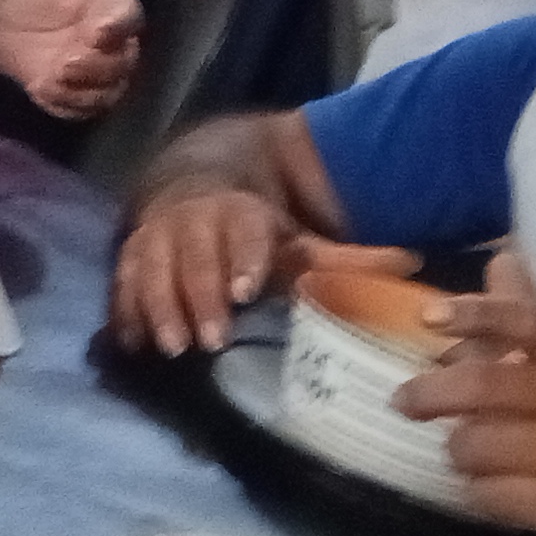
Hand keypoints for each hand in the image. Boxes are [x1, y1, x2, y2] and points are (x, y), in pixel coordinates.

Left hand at [0, 0, 141, 119]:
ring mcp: (100, 72)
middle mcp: (115, 42)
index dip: (117, 27)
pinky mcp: (81, 94)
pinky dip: (65, 103)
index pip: (129, 18)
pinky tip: (41, 90)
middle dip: (98, 65)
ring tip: (49, 80)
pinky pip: (84, 109)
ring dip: (82, 89)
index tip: (95, 31)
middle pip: (126, 61)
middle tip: (65, 62)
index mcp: (112, 7)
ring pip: (110, 91)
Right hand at [110, 186, 415, 357]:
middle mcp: (193, 219)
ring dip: (159, 306)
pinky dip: (126, 312)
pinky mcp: (129, 255)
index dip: (243, 259)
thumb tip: (414, 261)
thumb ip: (349, 259)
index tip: (246, 291)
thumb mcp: (302, 239)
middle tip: (210, 338)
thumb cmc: (257, 232)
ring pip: (150, 266)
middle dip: (199, 295)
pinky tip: (133, 344)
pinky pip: (121, 281)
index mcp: (240, 212)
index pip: (243, 232)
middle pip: (193, 254)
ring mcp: (156, 236)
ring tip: (171, 347)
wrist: (194, 188)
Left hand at [396, 252, 535, 535]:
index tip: (427, 317)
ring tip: (463, 449)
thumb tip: (498, 260)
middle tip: (403, 400)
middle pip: (487, 386)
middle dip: (431, 394)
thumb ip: (535, 319)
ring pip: (479, 445)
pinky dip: (477, 491)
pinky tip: (486, 487)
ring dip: (457, 449)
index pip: (532, 322)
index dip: (477, 314)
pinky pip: (493, 496)